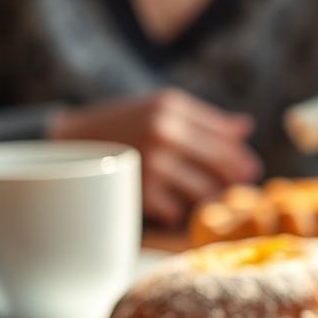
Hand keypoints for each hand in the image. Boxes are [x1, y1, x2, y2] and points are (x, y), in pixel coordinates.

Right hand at [49, 89, 261, 224]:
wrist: (67, 143)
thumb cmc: (123, 125)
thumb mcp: (160, 109)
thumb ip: (204, 119)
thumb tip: (246, 127)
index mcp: (172, 106)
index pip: (225, 136)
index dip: (241, 156)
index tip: (250, 168)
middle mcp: (165, 131)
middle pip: (222, 164)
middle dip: (235, 178)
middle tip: (239, 186)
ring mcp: (153, 162)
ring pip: (205, 191)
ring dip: (208, 197)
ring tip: (204, 197)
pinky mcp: (141, 190)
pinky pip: (178, 211)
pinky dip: (177, 211)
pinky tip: (170, 204)